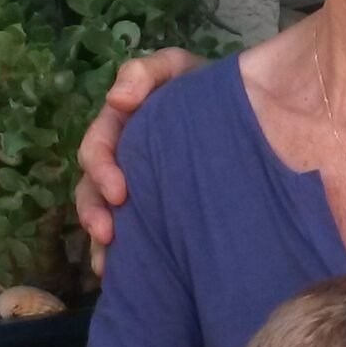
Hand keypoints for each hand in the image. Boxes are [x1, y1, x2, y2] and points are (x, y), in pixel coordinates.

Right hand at [73, 49, 202, 270]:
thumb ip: (146, 73)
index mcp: (122, 127)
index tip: (120, 193)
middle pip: (92, 189)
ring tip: (108, 266)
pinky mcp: (155, 213)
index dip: (101, 169)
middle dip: (93, 211)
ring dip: (100, 242)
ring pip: (104, 217)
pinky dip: (122, 258)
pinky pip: (131, 237)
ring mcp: (138, 189)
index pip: (97, 147)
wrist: (254, 113)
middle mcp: (123, 161)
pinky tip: (122, 276)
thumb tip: (116, 98)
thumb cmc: (208, 92)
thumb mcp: (178, 70)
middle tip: (107, 233)